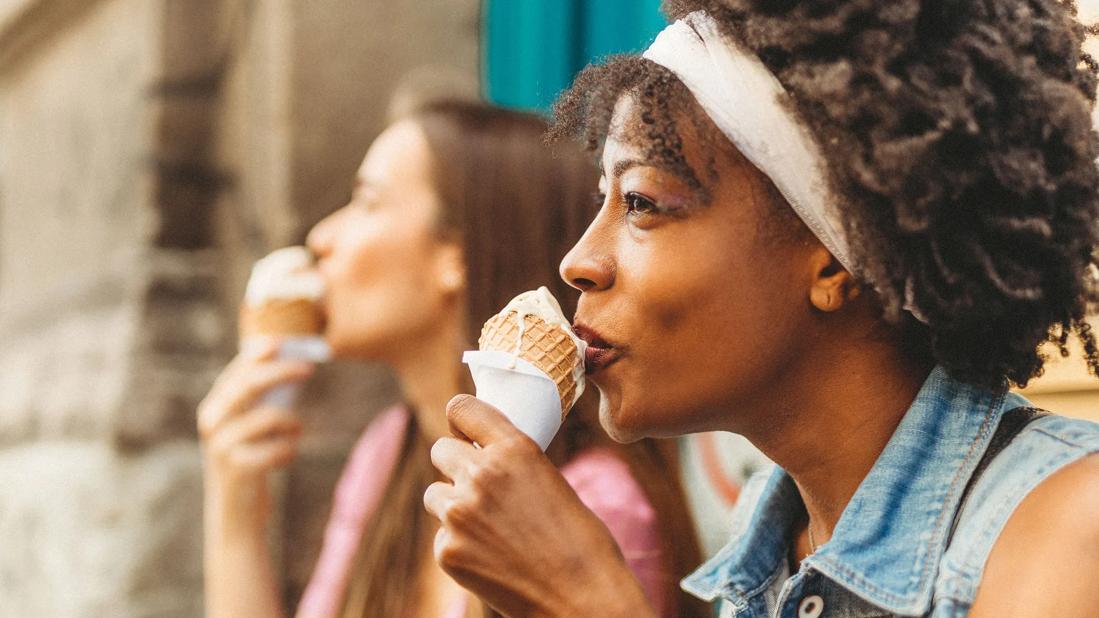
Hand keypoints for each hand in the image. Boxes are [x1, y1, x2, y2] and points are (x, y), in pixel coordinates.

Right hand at [197, 340, 313, 537]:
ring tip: (295, 433)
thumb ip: (262, 400)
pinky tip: (286, 457)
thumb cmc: (250, 464)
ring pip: (268, 416)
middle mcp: (211, 423)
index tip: (283, 341)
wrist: (236, 516)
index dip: (258, 353)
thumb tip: (295, 365)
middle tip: (309, 368)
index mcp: (214, 408)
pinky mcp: (237, 470)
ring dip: (291, 422)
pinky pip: (277, 448)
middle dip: (281, 371)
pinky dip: (289, 450)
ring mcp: (221, 447)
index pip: (236, 371)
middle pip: (248, 384)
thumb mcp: (250, 429)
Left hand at [424, 395, 653, 616]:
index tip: (464, 429)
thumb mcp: (550, 481)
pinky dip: (460, 544)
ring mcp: (458, 514)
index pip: (461, 408)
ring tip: (490, 527)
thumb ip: (512, 465)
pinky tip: (493, 558)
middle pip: (440, 449)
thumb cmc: (581, 541)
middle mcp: (480, 474)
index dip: (461, 419)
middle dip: (456, 464)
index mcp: (513, 449)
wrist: (583, 597)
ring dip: (453, 504)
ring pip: (435, 494)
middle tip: (478, 486)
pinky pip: (442, 535)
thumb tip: (480, 457)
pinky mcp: (447, 550)